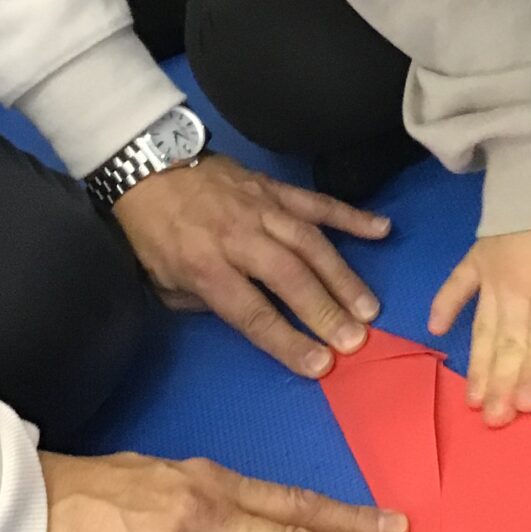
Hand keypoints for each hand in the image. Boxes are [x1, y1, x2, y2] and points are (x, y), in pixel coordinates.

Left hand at [114, 155, 389, 376]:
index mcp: (205, 265)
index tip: (319, 364)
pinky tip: (381, 230)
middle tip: (356, 339)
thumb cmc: (154, 233)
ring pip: (309, 241)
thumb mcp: (163, 281)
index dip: (287, 340)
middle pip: (288, 276)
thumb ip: (207, 303)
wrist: (149, 167)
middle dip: (324, 310)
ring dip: (342, 275)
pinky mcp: (274, 186)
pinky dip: (350, 215)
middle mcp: (238, 237)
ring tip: (368, 307)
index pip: (251, 311)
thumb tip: (253, 319)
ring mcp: (261, 207)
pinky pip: (316, 202)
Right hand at [428, 222, 530, 426]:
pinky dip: (444, 306)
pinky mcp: (477, 255)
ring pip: (484, 327)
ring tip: (472, 397)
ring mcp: (492, 272)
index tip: (525, 409)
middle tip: (492, 420)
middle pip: (511, 344)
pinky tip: (437, 331)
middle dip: (502, 385)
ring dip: (478, 364)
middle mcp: (518, 288)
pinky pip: (456, 284)